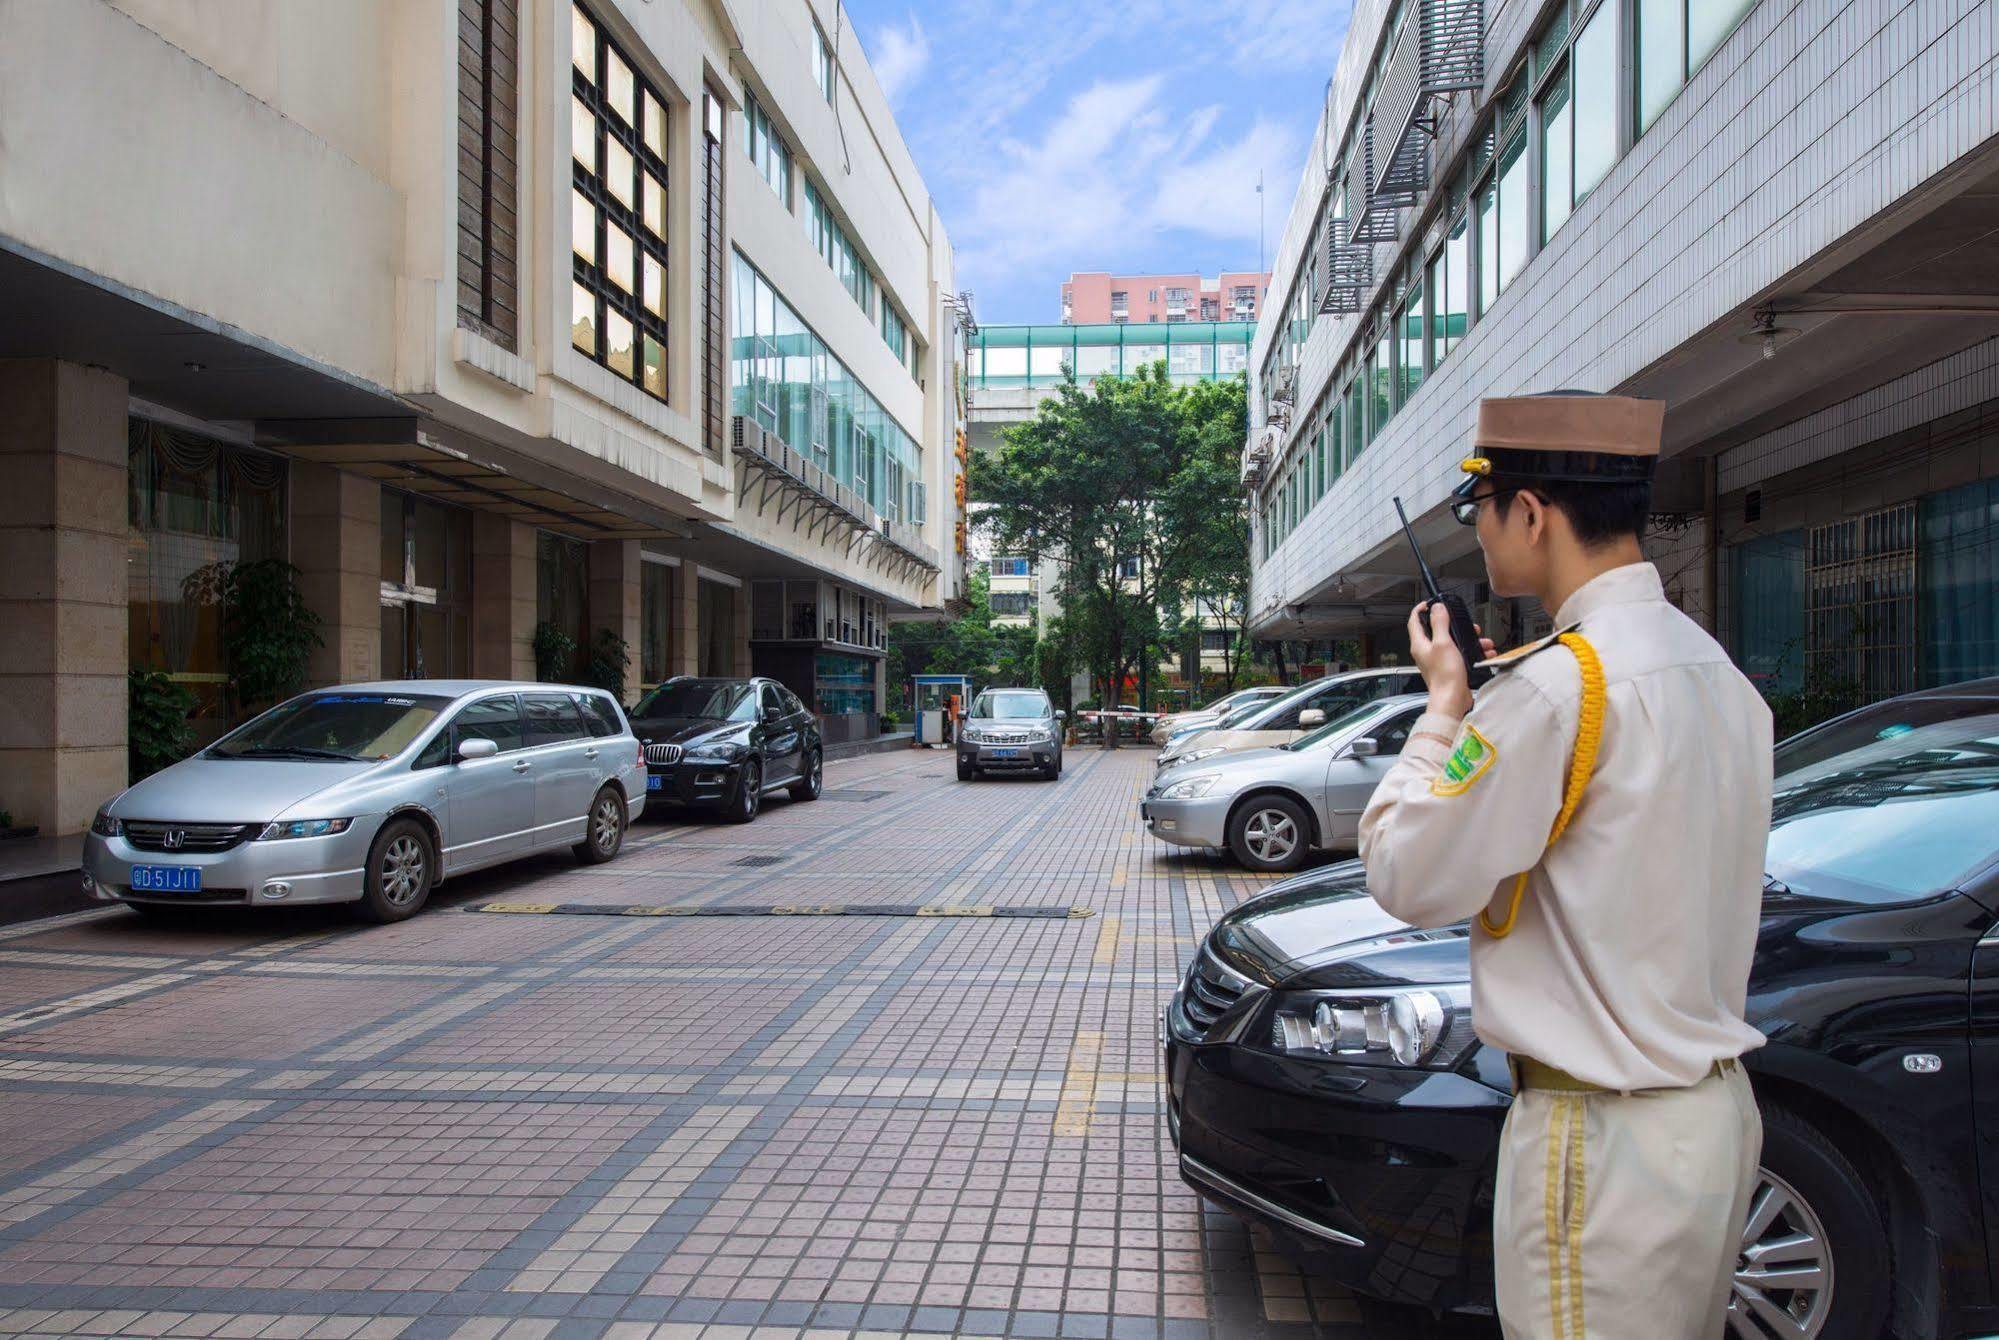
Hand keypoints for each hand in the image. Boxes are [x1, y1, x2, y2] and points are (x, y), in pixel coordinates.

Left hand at [1406, 602, 1492, 719]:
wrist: (1452, 699)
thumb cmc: (1445, 675)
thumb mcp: (1443, 643)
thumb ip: (1439, 623)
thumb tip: (1436, 608)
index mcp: (1420, 644)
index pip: (1414, 621)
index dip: (1420, 609)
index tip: (1430, 603)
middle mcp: (1426, 652)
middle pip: (1437, 630)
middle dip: (1453, 624)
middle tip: (1463, 622)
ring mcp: (1437, 660)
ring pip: (1452, 642)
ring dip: (1468, 639)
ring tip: (1481, 639)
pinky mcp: (1449, 668)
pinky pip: (1460, 654)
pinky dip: (1472, 652)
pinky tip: (1483, 653)